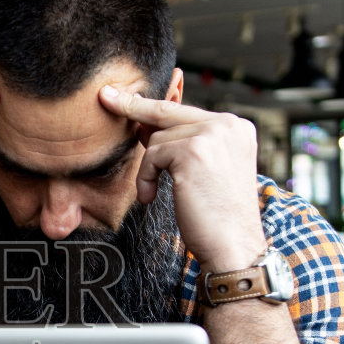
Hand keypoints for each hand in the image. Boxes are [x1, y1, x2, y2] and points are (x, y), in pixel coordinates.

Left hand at [99, 84, 263, 272]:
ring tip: (153, 193)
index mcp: (237, 127)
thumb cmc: (217, 217)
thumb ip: (186, 144)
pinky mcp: (194, 150)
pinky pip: (152, 155)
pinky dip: (145, 177)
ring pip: (158, 138)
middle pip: (168, 112)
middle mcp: (229, 124)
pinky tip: (151, 197)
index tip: (125, 98)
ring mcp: (213, 134)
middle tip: (106, 97)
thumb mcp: (206, 171)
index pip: (186, 110)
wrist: (233, 246)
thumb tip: (144, 125)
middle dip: (133, 106)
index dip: (152, 108)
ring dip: (148, 169)